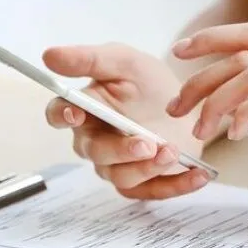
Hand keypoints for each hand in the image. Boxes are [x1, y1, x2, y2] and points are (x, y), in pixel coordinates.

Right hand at [41, 42, 210, 199]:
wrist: (185, 103)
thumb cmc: (146, 81)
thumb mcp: (124, 62)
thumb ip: (89, 59)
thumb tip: (49, 55)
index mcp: (84, 110)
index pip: (58, 115)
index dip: (62, 115)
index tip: (76, 112)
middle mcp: (95, 141)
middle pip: (94, 152)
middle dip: (119, 149)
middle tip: (146, 142)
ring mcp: (118, 165)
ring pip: (121, 176)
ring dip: (146, 168)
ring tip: (172, 152)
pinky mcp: (143, 182)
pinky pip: (153, 191)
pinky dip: (177, 185)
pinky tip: (198, 174)